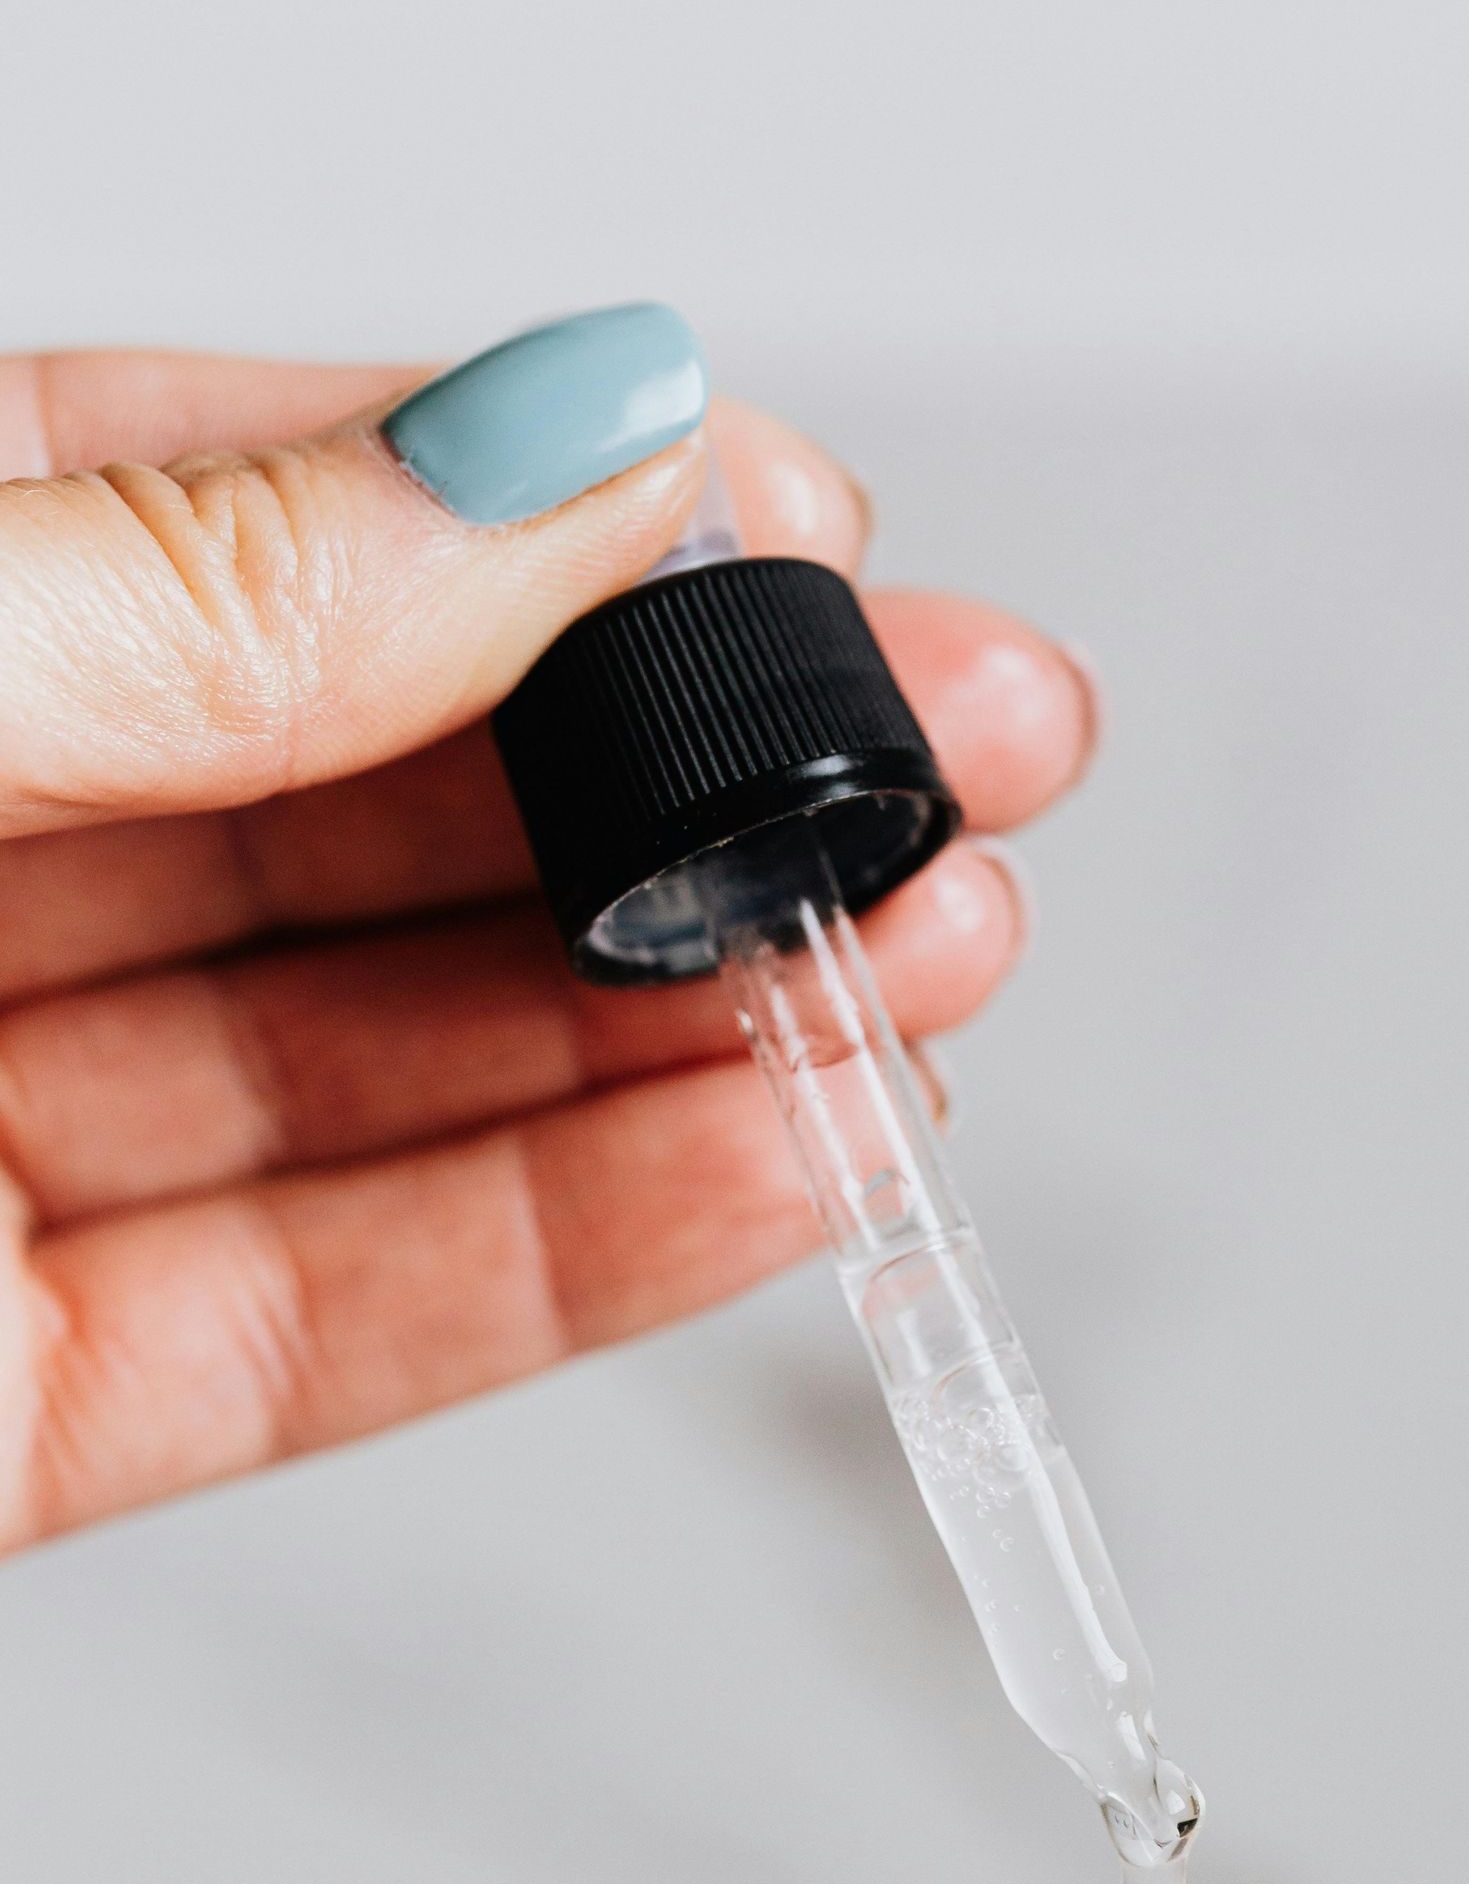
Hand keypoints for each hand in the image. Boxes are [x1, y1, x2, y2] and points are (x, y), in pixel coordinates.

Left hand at [0, 320, 1088, 1552]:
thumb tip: (547, 466)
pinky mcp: (11, 1417)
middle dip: (688, 781)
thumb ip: (190, 597)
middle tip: (958, 751)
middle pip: (372, 810)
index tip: (792, 521)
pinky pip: (332, 1321)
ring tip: (936, 959)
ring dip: (692, 1026)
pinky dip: (576, 1256)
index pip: (250, 515)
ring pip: (390, 1074)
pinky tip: (783, 1165)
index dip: (546, 515)